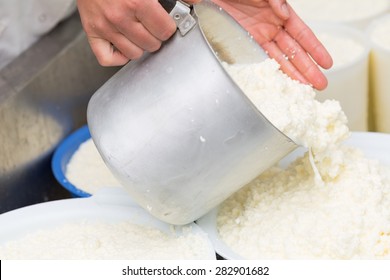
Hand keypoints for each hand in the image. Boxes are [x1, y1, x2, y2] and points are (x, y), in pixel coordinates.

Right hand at [77, 0, 199, 65]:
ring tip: (139, 32)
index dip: (168, 26)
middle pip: (151, 45)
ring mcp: (104, 26)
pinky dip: (118, 56)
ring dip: (140, 45)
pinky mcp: (92, 32)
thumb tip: (198, 3)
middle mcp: (119, 16)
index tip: (166, 21)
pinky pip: (108, 58)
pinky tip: (124, 43)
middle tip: (152, 26)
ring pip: (134, 54)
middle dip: (156, 36)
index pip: (165, 31)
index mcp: (138, 1)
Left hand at [212, 0, 332, 89]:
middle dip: (308, 68)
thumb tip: (285, 14)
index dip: (315, 49)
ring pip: (280, 59)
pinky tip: (280, 81)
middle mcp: (272, 27)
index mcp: (280, 13)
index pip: (303, 35)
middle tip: (320, 84)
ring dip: (293, 74)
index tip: (327, 63)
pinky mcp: (245, 43)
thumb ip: (275, 0)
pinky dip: (271, 70)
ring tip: (304, 88)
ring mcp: (259, 37)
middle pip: (294, 52)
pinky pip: (261, 60)